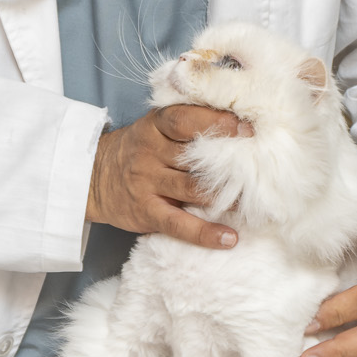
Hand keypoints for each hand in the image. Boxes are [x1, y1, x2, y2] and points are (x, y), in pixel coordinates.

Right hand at [87, 104, 251, 250]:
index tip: (248, 129)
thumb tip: (238, 119)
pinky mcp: (146, 212)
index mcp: (156, 126)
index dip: (217, 123)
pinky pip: (179, 225)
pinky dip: (205, 233)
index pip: (186, 120)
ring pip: (192, 189)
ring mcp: (147, 184)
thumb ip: (188, 120)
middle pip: (193, 156)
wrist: (94, 177)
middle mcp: (151, 153)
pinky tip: (229, 238)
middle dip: (230, 163)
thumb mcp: (155, 126)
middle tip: (262, 167)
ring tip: (256, 202)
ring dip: (226, 197)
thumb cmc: (139, 148)